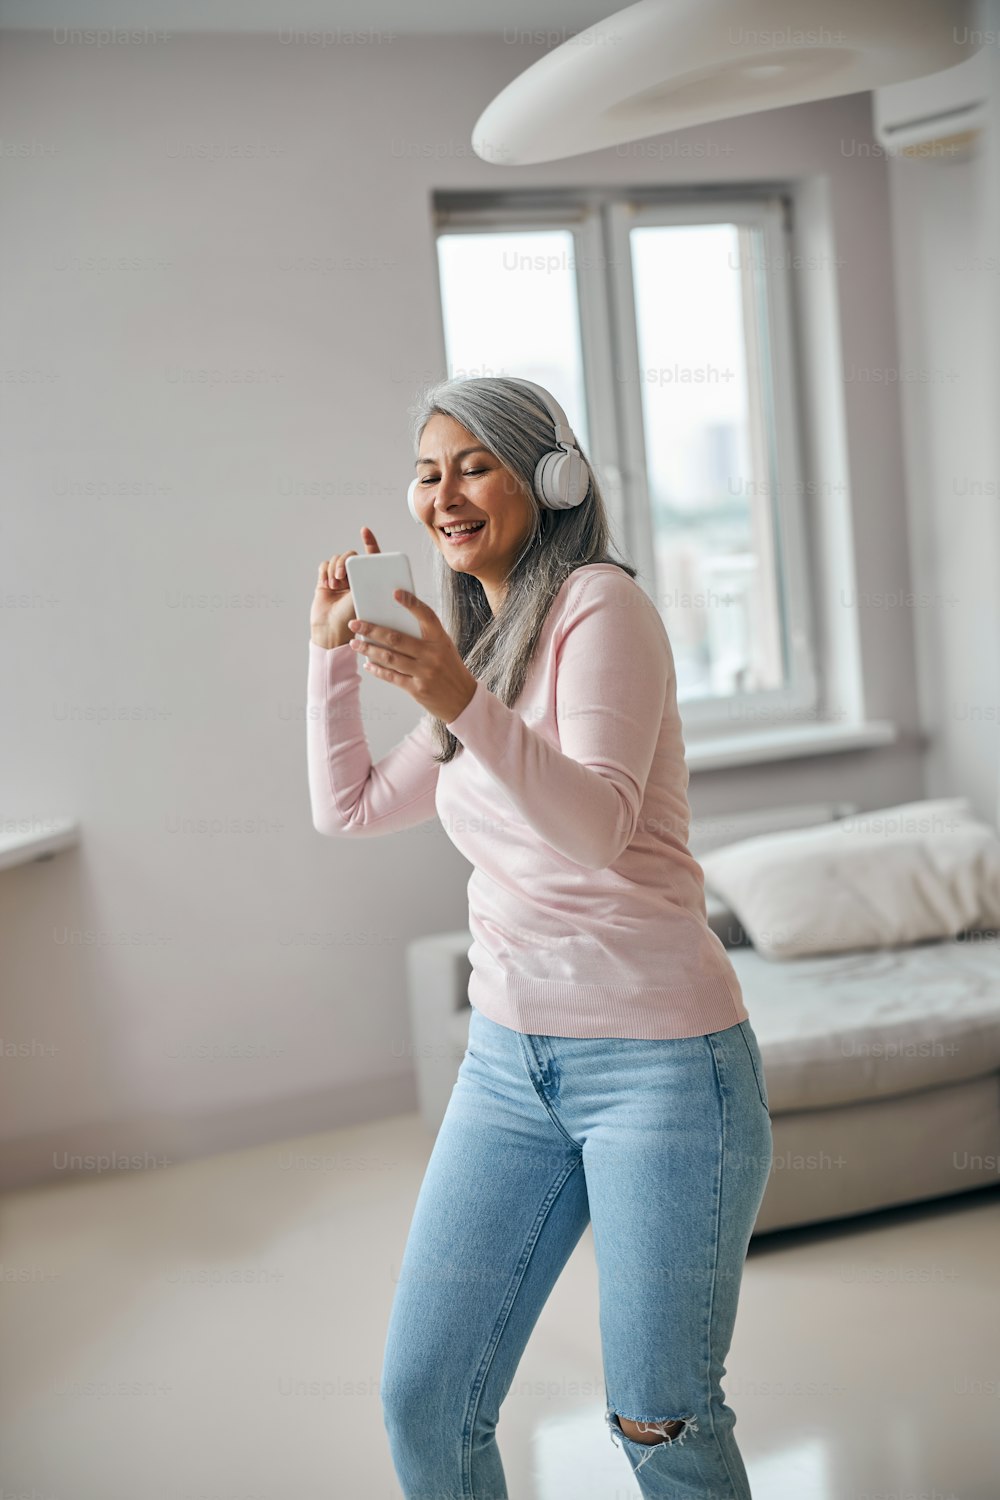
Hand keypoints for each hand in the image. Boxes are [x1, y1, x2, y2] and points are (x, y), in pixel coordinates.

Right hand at [311, 527, 380, 645]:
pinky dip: (325, 571)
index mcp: (370, 582)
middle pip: (351, 556)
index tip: (365, 530)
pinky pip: (324, 565)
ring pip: (336, 559)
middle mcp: (356, 578)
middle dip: (345, 561)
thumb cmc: (353, 621)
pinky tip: (327, 584)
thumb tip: (371, 562)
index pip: (372, 557)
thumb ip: (368, 582)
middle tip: (342, 576)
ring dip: (334, 568)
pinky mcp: (325, 581)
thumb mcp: (367, 600)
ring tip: (334, 585)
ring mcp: (340, 579)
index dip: (370, 542)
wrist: (332, 632)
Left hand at [349, 591, 477, 723]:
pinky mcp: (417, 689)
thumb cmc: (449, 669)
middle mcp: (433, 654)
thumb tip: (391, 625)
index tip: (395, 593)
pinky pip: (392, 676)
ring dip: (369, 649)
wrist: (463, 700)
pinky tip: (368, 663)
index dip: (412, 603)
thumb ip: (424, 637)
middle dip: (372, 629)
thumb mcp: (444, 648)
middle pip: (396, 638)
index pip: (427, 616)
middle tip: (355, 624)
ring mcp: (425, 673)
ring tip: (355, 643)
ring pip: (390, 657)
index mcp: (441, 639)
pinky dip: (377, 669)